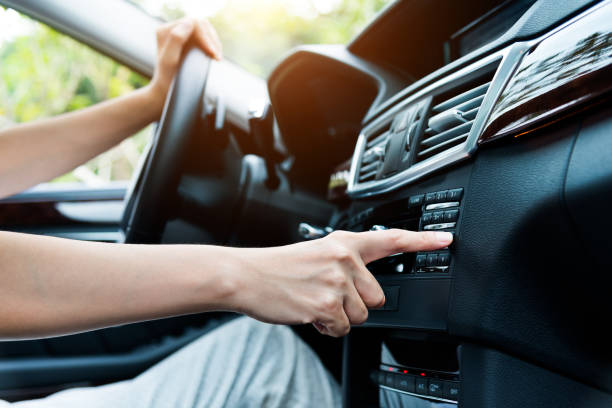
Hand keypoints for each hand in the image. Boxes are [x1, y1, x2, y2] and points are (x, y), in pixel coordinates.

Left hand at [146, 17, 222, 113]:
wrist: (166, 92)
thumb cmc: (167, 79)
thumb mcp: (169, 60)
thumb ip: (176, 39)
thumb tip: (190, 22)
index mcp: (165, 31)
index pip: (192, 23)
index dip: (206, 37)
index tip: (213, 54)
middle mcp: (172, 30)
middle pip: (200, 24)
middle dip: (211, 39)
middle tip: (217, 57)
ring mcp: (182, 36)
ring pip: (205, 29)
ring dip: (214, 42)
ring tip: (217, 57)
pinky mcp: (190, 42)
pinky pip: (207, 36)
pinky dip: (214, 45)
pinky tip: (215, 56)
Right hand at [230, 229, 452, 336]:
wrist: (247, 275)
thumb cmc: (278, 268)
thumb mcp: (316, 253)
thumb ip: (344, 265)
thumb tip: (363, 290)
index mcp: (343, 243)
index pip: (390, 239)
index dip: (422, 240)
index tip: (446, 240)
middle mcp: (344, 258)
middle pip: (377, 297)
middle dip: (355, 303)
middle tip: (326, 295)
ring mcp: (337, 281)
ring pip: (360, 316)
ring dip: (339, 316)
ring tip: (313, 301)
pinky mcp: (327, 304)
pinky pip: (342, 329)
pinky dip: (327, 327)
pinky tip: (307, 312)